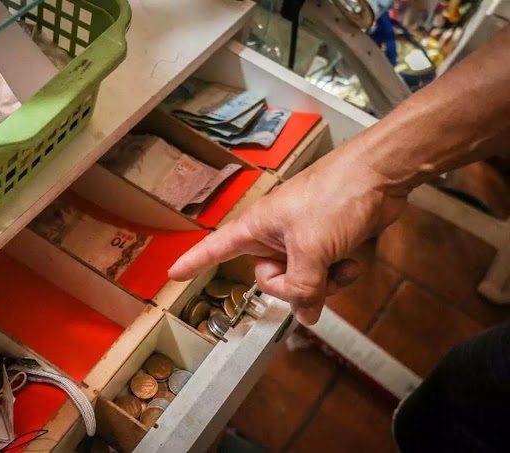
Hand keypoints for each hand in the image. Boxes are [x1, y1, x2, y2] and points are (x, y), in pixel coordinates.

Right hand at [168, 147, 407, 324]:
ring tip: (342, 266)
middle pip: (267, 279)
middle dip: (294, 286)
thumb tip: (305, 316)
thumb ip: (304, 288)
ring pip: (299, 280)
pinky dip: (338, 275)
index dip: (194, 262)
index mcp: (256, 227)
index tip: (172, 274)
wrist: (380, 175)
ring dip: (323, 283)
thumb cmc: (335, 197)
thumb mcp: (312, 249)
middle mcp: (273, 234)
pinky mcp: (325, 242)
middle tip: (316, 276)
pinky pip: (321, 273)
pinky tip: (353, 263)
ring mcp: (300, 239)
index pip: (215, 248)